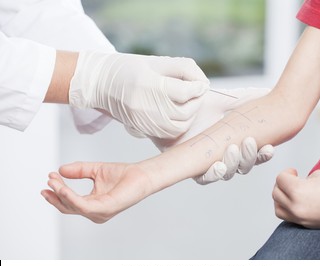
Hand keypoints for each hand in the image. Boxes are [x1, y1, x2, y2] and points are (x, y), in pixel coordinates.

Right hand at [41, 162, 153, 222]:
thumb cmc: (123, 174)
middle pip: (68, 207)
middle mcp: (95, 211)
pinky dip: (71, 197)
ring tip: (54, 181)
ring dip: (60, 194)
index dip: (58, 191)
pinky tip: (63, 188)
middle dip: (55, 195)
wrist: (140, 174)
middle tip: (48, 181)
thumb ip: (78, 171)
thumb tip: (60, 169)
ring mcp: (100, 212)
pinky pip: (83, 206)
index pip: (70, 202)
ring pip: (73, 207)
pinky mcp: (105, 209)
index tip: (49, 177)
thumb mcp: (95, 170)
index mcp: (92, 204)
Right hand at [69, 51, 209, 138]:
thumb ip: (182, 68)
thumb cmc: (128, 68)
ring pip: (179, 126)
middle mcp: (145, 105)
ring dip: (190, 116)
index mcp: (148, 84)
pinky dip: (179, 125)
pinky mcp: (142, 129)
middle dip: (197, 103)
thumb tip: (202, 83)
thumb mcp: (155, 61)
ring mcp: (143, 120)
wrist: (100, 83)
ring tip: (189, 105)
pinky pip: (168, 133)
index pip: (184, 92)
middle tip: (198, 94)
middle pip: (184, 112)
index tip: (202, 85)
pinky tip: (178, 115)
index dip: (198, 88)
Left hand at [149, 88, 273, 183]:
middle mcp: (225, 157)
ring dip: (232, 165)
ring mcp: (208, 164)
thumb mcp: (225, 101)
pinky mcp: (191, 168)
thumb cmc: (199, 107)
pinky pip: (204, 178)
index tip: (270, 147)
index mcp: (236, 144)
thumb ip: (247, 98)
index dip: (264, 155)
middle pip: (243, 166)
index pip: (255, 155)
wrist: (171, 108)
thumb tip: (269, 93)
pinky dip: (212, 174)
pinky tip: (218, 166)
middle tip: (248, 142)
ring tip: (232, 150)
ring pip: (226, 173)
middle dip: (249, 157)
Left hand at [272, 169, 319, 228]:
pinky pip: (287, 217)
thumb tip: (292, 184)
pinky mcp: (305, 225)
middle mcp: (296, 207)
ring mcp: (300, 218)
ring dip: (281, 198)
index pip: (280, 179)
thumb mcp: (317, 175)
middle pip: (276, 193)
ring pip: (278, 208)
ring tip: (291, 192)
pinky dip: (287, 209)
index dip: (286, 173)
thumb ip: (300, 180)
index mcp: (298, 192)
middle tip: (292, 180)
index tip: (294, 172)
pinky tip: (296, 202)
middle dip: (282, 184)